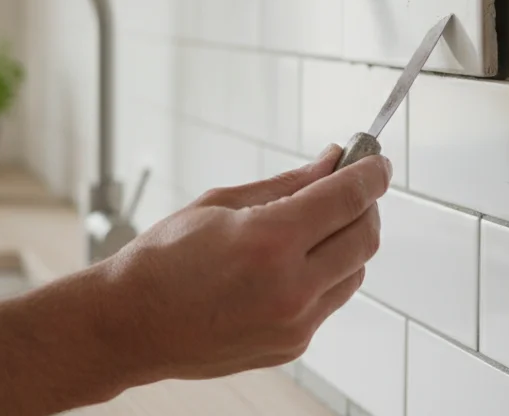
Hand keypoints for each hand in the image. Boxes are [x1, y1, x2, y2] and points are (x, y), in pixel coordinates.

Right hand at [97, 145, 391, 382]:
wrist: (131, 324)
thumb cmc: (163, 260)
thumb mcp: (222, 203)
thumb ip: (288, 184)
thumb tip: (332, 162)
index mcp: (270, 242)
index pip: (347, 198)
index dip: (370, 174)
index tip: (377, 162)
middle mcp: (291, 287)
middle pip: (365, 237)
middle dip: (366, 206)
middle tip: (351, 187)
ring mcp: (295, 324)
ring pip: (354, 272)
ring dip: (347, 242)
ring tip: (317, 225)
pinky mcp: (293, 346)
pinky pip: (329, 301)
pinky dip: (325, 275)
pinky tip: (294, 263)